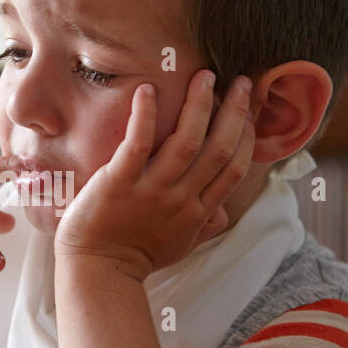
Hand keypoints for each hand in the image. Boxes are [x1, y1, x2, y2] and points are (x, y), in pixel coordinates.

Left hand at [53, 69, 255, 281]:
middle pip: (219, 148)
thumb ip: (203, 226)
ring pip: (186, 141)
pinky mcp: (119, 182)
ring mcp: (151, 191)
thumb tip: (225, 214)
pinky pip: (137, 143)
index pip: (234, 168)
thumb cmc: (137, 258)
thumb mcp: (180, 246)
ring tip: (205, 76)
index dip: (247, 135)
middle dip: (234, 111)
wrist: (98, 271)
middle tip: (239, 81)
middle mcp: (181, 199)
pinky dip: (144, 115)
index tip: (249, 111)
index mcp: (198, 212)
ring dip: (199, 105)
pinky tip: (148, 89)